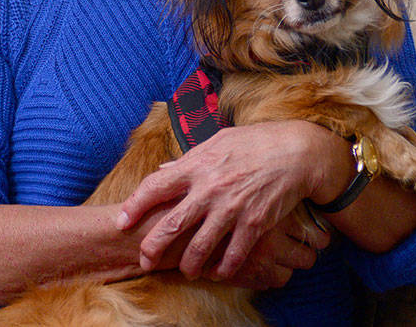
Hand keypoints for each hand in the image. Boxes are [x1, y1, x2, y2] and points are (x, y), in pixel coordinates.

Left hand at [115, 120, 342, 279]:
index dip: (133, 205)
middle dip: (153, 247)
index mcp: (196, 165)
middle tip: (144, 261)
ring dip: (188, 265)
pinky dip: (223, 268)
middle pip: (171, 224)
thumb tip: (162, 169)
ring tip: (186, 271)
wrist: (294, 152)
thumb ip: (187, 160)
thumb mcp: (215, 143)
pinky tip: (218, 272)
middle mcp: (209, 188)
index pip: (154, 186)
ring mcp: (231, 208)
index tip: (121, 222)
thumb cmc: (253, 143)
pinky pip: (233, 254)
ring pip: (200, 247)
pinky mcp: (254, 223)